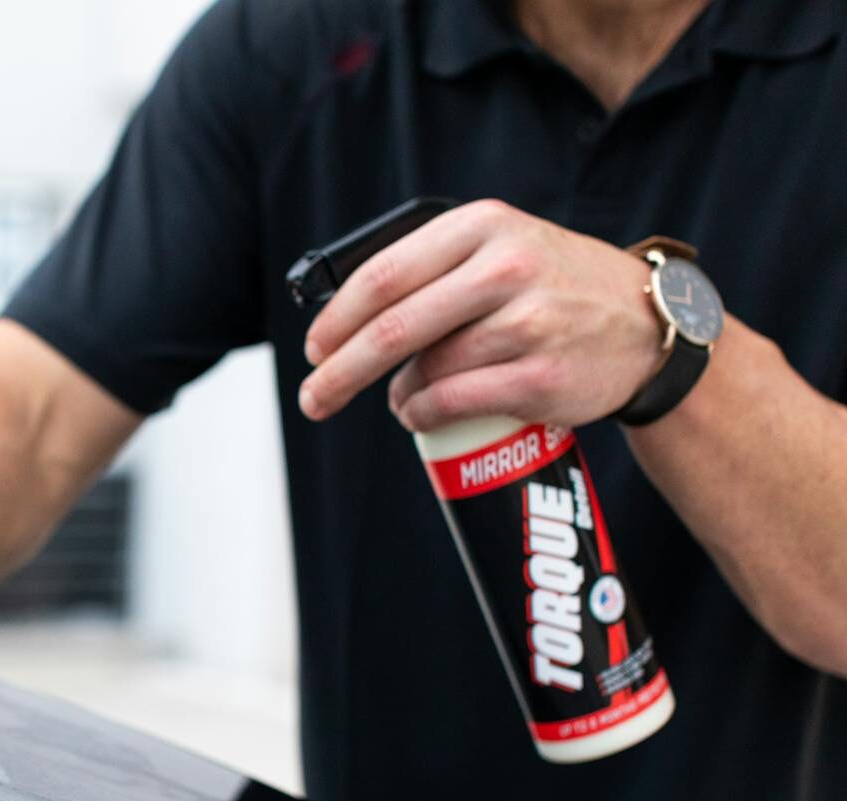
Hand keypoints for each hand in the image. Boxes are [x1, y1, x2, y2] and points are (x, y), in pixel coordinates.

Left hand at [298, 199, 663, 431]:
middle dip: (340, 371)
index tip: (314, 348)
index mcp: (484, 226)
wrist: (648, 325)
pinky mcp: (541, 376)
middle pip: (393, 327)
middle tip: (313, 398)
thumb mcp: (503, 247)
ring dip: (395, 394)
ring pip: (425, 369)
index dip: (337, 319)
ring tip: (398, 399)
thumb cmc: (555, 288)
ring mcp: (528, 323)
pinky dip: (423, 414)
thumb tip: (344, 317)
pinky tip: (419, 413)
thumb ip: (433, 265)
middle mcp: (507, 268)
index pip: (384, 275)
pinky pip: (454, 402)